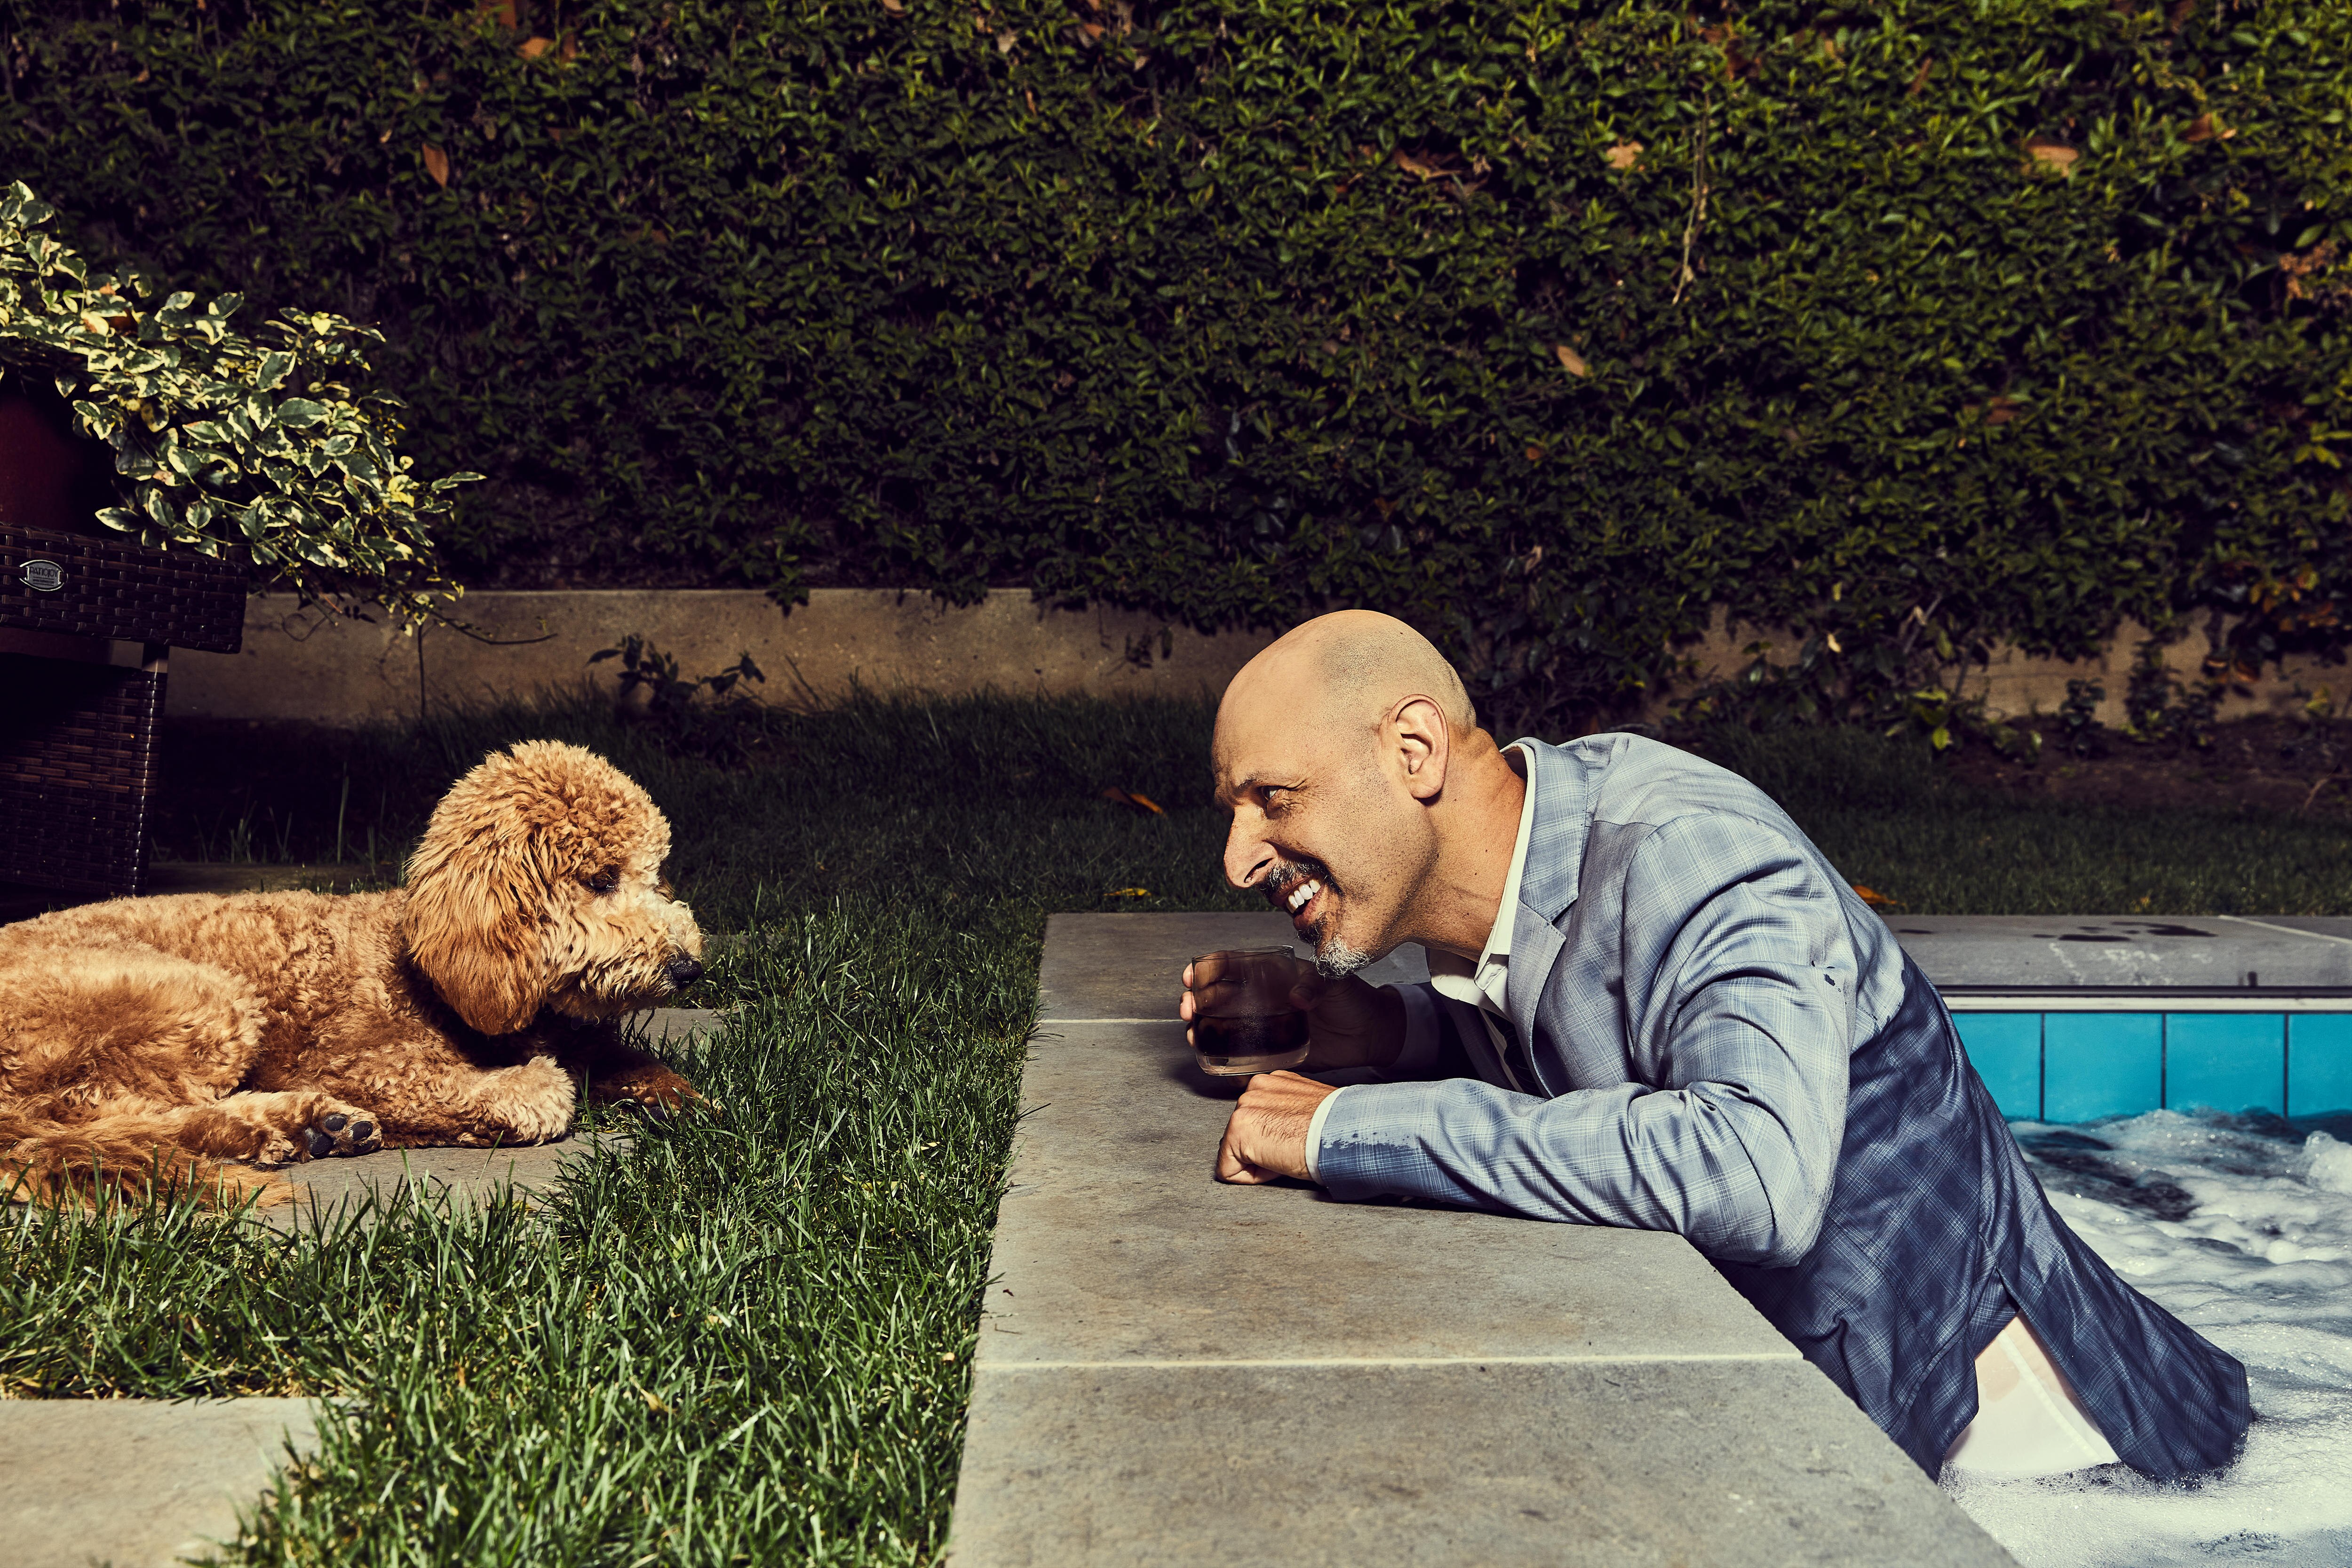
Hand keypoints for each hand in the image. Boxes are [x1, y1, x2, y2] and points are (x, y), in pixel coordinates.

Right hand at [1179, 960, 1404, 1070]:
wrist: (1372, 1034)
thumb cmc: (1355, 1000)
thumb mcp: (1336, 983)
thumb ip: (1317, 985)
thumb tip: (1297, 996)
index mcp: (1275, 976)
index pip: (1235, 966)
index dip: (1210, 968)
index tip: (1193, 975)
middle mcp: (1265, 1000)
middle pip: (1220, 996)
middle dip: (1197, 999)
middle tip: (1188, 1007)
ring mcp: (1267, 1026)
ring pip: (1224, 1024)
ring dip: (1202, 1025)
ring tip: (1192, 1031)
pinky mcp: (1274, 1051)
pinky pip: (1243, 1054)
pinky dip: (1224, 1055)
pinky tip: (1210, 1055)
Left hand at [1215, 1070, 1339, 1183]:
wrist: (1344, 1135)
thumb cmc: (1336, 1129)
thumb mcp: (1309, 1110)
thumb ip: (1288, 1113)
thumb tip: (1284, 1128)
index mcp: (1273, 1083)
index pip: (1257, 1122)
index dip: (1274, 1142)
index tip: (1295, 1141)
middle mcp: (1255, 1088)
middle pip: (1243, 1136)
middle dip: (1263, 1150)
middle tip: (1292, 1149)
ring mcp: (1244, 1107)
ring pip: (1235, 1152)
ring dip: (1259, 1161)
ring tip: (1287, 1154)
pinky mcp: (1238, 1130)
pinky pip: (1229, 1169)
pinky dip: (1251, 1177)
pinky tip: (1277, 1164)